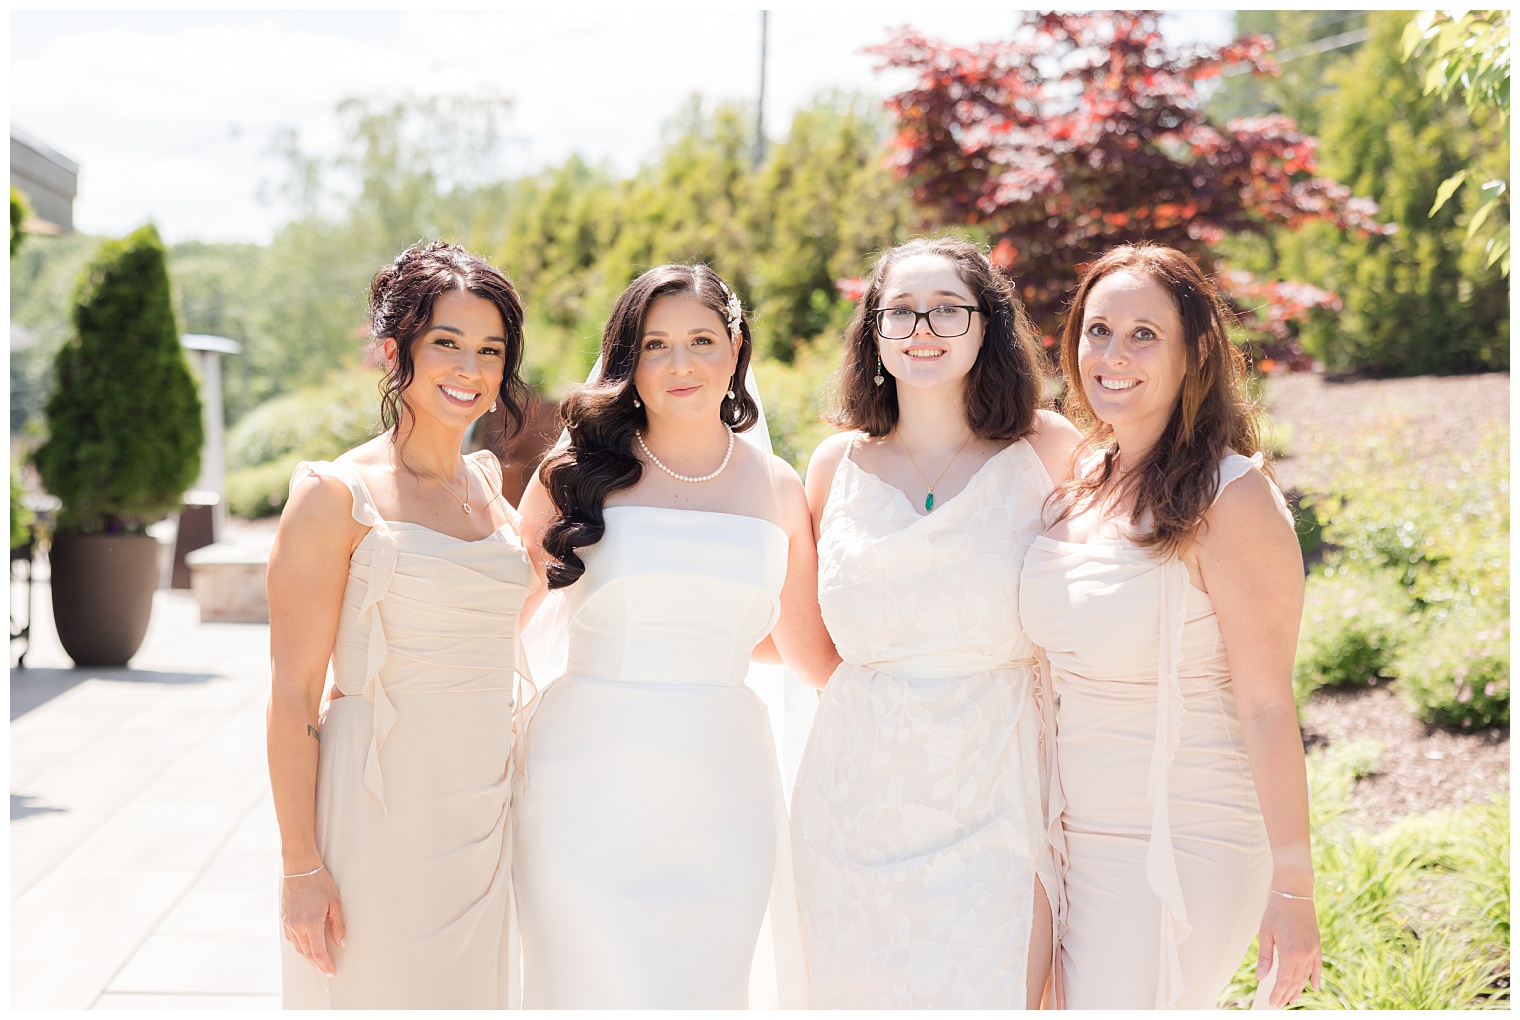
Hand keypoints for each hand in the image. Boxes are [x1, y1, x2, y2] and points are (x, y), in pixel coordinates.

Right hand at [281, 867, 345, 976]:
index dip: (326, 964)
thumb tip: (342, 943)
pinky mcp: (285, 919)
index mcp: (311, 924)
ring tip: (319, 962)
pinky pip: (292, 939)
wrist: (300, 869)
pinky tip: (307, 947)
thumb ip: (338, 925)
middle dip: (318, 964)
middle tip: (327, 970)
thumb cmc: (320, 883)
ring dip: (309, 957)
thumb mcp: (335, 903)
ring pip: (299, 948)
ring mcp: (289, 923)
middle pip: (308, 953)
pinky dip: (300, 946)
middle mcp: (297, 926)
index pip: (318, 952)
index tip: (332, 971)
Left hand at [1257, 893, 1321, 1007]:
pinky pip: (1317, 966)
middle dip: (1286, 994)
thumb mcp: (1265, 933)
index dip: (1278, 992)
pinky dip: (1315, 978)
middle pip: (1295, 980)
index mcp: (1290, 952)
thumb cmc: (1276, 911)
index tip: (1273, 1002)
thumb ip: (1264, 957)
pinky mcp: (1317, 945)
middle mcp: (1305, 954)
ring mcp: (1313, 950)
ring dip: (1299, 989)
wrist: (1295, 893)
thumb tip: (1260, 977)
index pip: (1284, 980)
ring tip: (1292, 1000)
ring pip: (1306, 976)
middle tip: (1279, 1004)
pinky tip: (1314, 988)